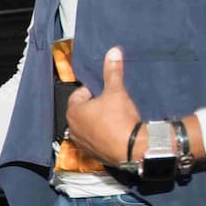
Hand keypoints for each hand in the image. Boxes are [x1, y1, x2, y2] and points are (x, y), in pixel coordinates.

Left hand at [64, 47, 141, 166]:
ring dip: (97, 121)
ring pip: (88, 126)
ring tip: (114, 118)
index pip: (78, 94)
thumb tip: (113, 52)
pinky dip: (101, 135)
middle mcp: (72, 128)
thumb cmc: (120, 120)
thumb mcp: (116, 91)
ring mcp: (81, 143)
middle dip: (94, 106)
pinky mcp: (91, 154)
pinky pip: (94, 139)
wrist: (133, 149)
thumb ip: (113, 71)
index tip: (105, 91)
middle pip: (82, 110)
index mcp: (73, 112)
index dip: (93, 90)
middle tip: (111, 104)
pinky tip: (115, 132)